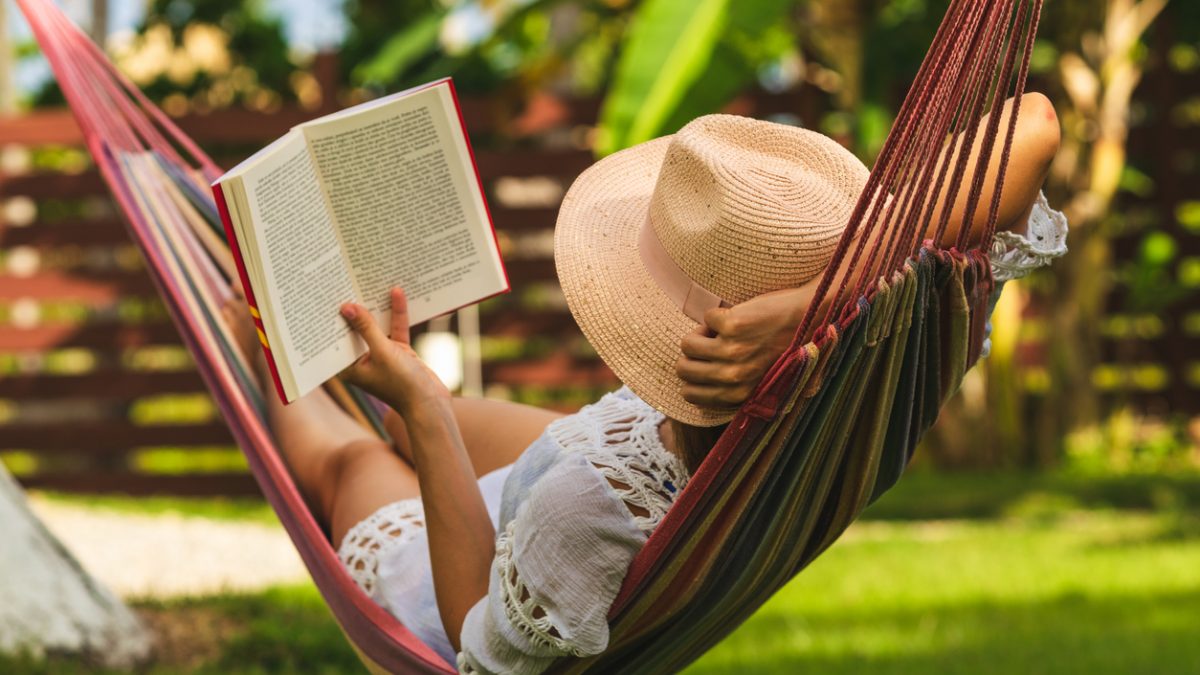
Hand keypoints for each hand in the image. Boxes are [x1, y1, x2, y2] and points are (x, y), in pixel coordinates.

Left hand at [339, 288, 449, 413]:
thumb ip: (366, 328)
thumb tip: (347, 307)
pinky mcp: (400, 352)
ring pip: (377, 326)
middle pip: (356, 329)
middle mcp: (362, 360)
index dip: (333, 318)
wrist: (431, 404)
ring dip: (378, 308)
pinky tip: (397, 293)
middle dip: (356, 308)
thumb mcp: (383, 352)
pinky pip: (395, 329)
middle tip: (348, 281)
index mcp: (349, 367)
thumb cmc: (402, 384)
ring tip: (371, 282)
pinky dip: (397, 314)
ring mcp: (382, 356)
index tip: (328, 295)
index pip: (336, 338)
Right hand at [676, 285, 814, 408]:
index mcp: (740, 394)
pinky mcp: (733, 324)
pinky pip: (706, 317)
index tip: (705, 364)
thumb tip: (698, 396)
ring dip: (701, 333)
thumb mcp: (770, 383)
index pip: (690, 395)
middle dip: (692, 356)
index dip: (693, 377)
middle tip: (710, 344)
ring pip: (688, 344)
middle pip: (683, 369)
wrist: (811, 317)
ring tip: (721, 330)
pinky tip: (736, 316)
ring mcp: (732, 350)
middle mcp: (734, 376)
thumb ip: (742, 394)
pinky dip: (717, 314)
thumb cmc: (792, 349)